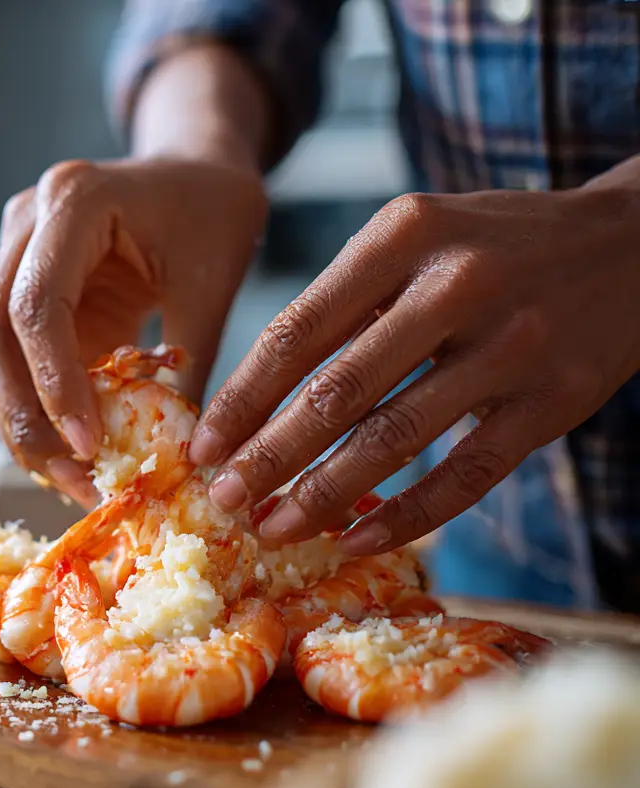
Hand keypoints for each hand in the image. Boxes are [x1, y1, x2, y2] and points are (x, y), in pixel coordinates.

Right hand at [0, 157, 266, 504]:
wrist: (195, 169)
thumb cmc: (212, 212)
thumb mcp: (214, 284)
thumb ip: (190, 366)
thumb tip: (177, 460)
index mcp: (74, 201)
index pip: (37, 305)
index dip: (54, 382)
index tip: (89, 445)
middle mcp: (26, 223)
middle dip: (24, 417)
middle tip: (68, 477)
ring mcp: (14, 254)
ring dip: (22, 422)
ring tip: (70, 480)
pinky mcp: (21, 289)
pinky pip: (12, 359)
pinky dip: (35, 409)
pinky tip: (69, 454)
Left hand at [191, 184, 639, 553]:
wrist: (630, 242)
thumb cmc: (491, 245)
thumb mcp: (414, 239)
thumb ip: (345, 303)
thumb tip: (252, 400)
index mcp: (403, 235)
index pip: (298, 331)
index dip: (243, 398)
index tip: (202, 445)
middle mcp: (456, 284)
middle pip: (337, 392)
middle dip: (269, 457)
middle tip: (224, 500)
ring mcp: (512, 345)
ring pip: (395, 440)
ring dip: (323, 495)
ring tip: (274, 529)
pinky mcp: (554, 401)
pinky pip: (464, 475)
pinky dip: (405, 517)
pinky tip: (355, 540)